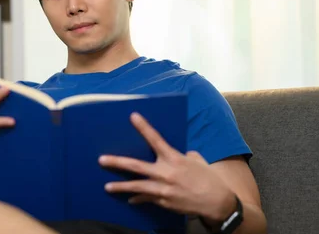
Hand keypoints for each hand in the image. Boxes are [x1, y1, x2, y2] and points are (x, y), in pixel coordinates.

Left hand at [99, 113, 235, 221]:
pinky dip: (138, 198)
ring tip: (107, 186)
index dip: (143, 127)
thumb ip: (181, 156)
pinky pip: (147, 198)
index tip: (132, 116)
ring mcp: (163, 189)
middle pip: (136, 166)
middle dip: (117, 162)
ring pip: (136, 186)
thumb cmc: (208, 178)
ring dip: (120, 186)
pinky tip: (129, 199)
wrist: (217, 202)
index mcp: (174, 158)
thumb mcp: (195, 161)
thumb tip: (174, 155)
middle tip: (101, 160)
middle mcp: (166, 173)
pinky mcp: (164, 201)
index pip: (156, 139)